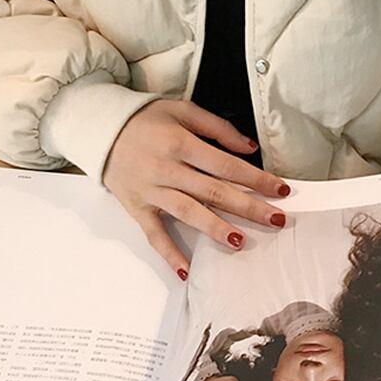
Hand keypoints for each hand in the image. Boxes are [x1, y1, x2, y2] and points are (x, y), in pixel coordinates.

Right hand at [103, 100, 289, 278]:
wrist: (100, 129)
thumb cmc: (145, 119)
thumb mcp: (182, 109)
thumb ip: (217, 128)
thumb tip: (249, 148)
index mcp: (180, 143)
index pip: (226, 165)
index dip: (256, 178)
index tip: (280, 190)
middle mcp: (167, 169)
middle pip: (213, 192)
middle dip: (248, 207)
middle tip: (277, 220)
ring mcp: (151, 191)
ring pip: (188, 213)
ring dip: (215, 228)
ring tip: (239, 241)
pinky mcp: (137, 208)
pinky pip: (154, 234)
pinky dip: (169, 253)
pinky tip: (186, 270)